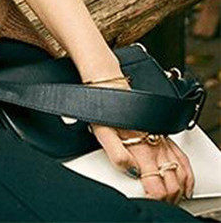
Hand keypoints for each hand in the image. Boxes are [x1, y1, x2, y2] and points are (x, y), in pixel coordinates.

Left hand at [85, 76, 194, 204]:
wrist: (110, 89)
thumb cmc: (104, 110)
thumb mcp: (102, 134)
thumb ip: (117, 156)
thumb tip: (131, 172)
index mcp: (141, 149)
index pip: (156, 186)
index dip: (155, 198)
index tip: (149, 200)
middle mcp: (155, 146)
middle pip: (171, 183)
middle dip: (168, 197)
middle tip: (158, 201)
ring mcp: (162, 141)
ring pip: (181, 172)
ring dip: (178, 188)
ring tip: (170, 196)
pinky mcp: (164, 134)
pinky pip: (183, 157)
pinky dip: (187, 173)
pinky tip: (184, 181)